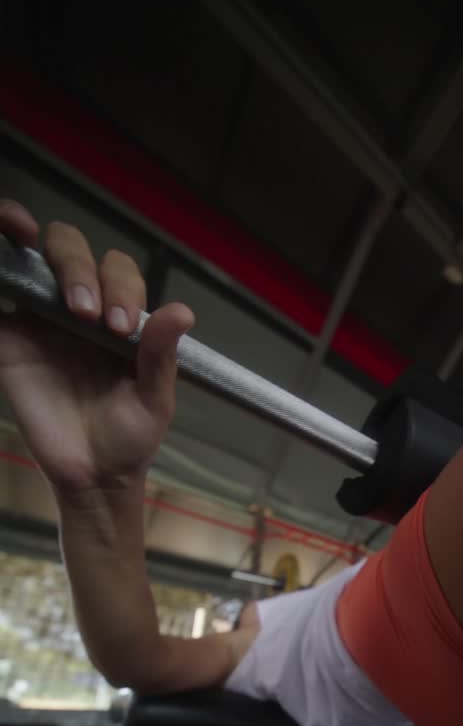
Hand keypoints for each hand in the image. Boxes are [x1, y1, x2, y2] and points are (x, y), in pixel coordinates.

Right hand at [0, 199, 193, 493]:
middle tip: (87, 316)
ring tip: (61, 290)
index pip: (116, 270)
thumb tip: (181, 312)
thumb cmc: (130, 436)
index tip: (121, 329)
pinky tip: (9, 255)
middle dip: (80, 269)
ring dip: (45, 256)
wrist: (93, 476)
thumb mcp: (154, 398)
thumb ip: (161, 354)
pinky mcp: (9, 339)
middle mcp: (78, 306)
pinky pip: (0, 289)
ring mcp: (41, 319)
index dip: (119, 287)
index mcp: (118, 313)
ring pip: (35, 258)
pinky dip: (0, 265)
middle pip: (71, 249)